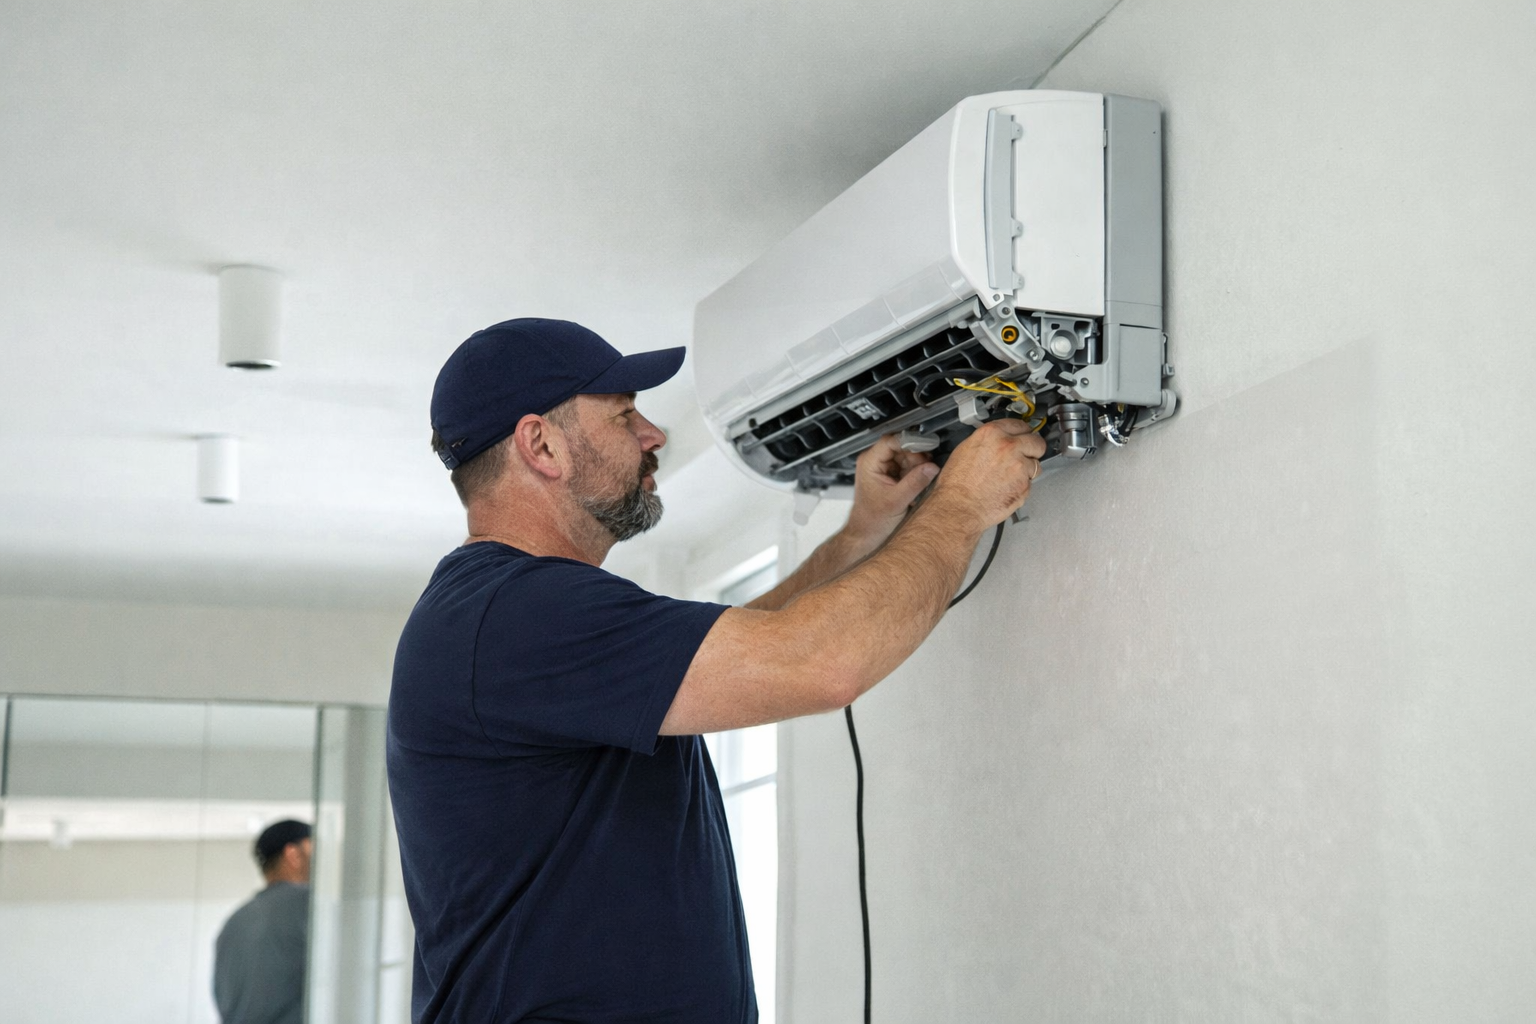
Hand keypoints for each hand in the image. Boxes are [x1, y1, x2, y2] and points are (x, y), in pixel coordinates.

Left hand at [843, 433, 941, 548]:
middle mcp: (875, 462)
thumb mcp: (897, 501)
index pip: (891, 441)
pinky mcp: (891, 477)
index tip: (927, 446)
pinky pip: (908, 468)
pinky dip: (915, 475)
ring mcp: (883, 469)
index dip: (911, 442)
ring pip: (907, 458)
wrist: (866, 535)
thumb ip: (915, 482)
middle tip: (927, 470)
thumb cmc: (871, 521)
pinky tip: (916, 487)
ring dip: (917, 468)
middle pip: (902, 448)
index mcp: (870, 463)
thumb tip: (932, 467)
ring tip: (920, 482)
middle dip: (917, 458)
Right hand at [925, 420, 1045, 533]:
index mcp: (992, 434)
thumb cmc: (957, 484)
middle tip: (1026, 455)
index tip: (1024, 435)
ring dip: (1028, 469)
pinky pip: (1030, 482)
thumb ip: (988, 441)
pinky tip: (1007, 488)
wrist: (959, 507)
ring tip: (1010, 477)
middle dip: (1033, 448)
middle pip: (1036, 441)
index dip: (1022, 432)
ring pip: (1036, 464)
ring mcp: (1019, 466)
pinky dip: (1022, 486)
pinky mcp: (1025, 485)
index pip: (1020, 424)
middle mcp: (1009, 446)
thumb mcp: (965, 449)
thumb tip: (998, 441)